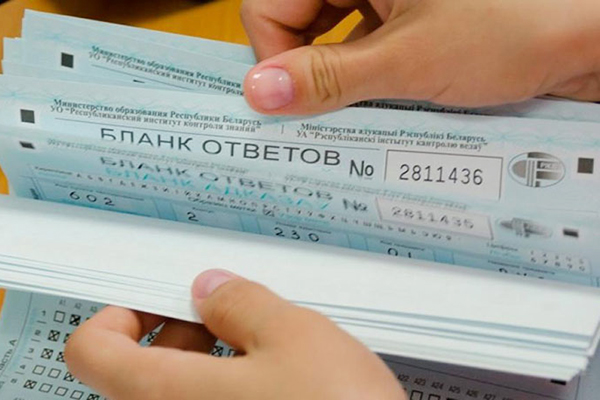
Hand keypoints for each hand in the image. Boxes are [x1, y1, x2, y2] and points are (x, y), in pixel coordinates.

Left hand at [65, 270, 405, 399]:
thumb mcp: (293, 336)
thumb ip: (241, 303)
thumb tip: (213, 289)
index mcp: (165, 397)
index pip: (91, 350)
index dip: (120, 314)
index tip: (162, 300)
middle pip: (135, 372)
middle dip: (180, 333)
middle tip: (228, 316)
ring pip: (177, 394)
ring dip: (208, 362)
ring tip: (264, 347)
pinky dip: (229, 389)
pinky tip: (276, 382)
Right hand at [241, 0, 599, 114]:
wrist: (583, 38)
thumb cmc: (516, 25)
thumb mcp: (408, 61)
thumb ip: (328, 78)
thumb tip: (262, 91)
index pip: (271, 2)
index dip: (272, 53)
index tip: (288, 99)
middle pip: (298, 18)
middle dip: (305, 69)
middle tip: (316, 112)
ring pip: (330, 36)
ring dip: (336, 77)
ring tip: (355, 108)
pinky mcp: (406, 17)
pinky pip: (362, 45)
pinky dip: (362, 76)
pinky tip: (377, 101)